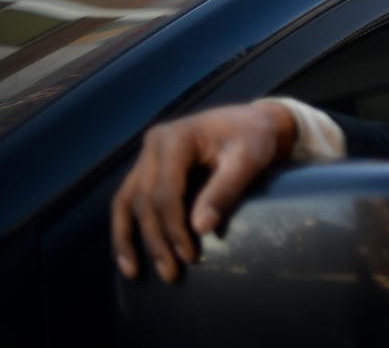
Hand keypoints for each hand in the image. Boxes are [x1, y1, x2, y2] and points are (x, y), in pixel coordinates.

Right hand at [110, 101, 296, 282]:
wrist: (254, 122)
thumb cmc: (254, 138)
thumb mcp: (248, 159)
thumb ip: (224, 190)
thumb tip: (201, 228)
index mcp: (175, 138)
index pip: (165, 193)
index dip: (174, 228)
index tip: (190, 256)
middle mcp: (153, 145)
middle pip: (144, 201)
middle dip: (156, 240)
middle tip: (170, 273)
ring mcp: (147, 155)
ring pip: (126, 202)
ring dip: (128, 239)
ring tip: (133, 272)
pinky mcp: (148, 167)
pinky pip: (129, 199)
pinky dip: (126, 226)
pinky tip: (128, 253)